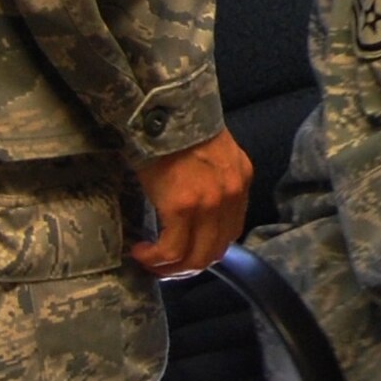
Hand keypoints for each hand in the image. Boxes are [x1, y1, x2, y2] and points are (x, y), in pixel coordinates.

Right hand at [130, 127, 253, 277]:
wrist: (164, 111)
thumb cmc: (178, 130)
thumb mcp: (210, 155)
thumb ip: (211, 182)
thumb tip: (193, 213)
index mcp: (239, 180)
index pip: (230, 231)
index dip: (207, 248)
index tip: (184, 252)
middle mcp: (231, 195)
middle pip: (215, 250)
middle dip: (188, 266)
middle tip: (164, 266)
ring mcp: (210, 203)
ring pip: (195, 257)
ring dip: (171, 268)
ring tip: (150, 262)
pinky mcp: (183, 207)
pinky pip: (172, 250)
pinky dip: (155, 258)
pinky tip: (141, 251)